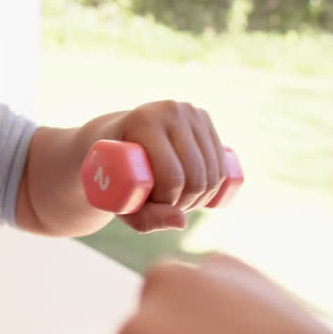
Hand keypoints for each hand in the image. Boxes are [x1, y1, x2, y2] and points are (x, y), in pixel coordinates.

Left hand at [109, 100, 228, 232]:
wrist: (113, 135)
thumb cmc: (109, 171)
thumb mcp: (116, 198)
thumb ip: (143, 218)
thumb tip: (182, 223)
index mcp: (144, 121)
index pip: (171, 176)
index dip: (167, 202)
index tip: (151, 207)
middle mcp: (170, 111)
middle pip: (195, 176)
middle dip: (185, 203)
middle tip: (165, 207)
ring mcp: (191, 112)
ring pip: (213, 173)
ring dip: (201, 198)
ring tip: (177, 201)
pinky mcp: (204, 118)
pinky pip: (222, 165)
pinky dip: (215, 188)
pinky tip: (196, 192)